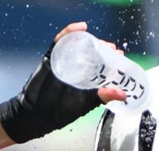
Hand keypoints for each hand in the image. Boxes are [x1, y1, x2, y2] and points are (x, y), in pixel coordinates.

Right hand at [0, 22, 126, 143]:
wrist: (35, 114)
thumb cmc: (59, 111)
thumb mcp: (85, 104)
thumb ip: (102, 98)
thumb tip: (123, 94)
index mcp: (85, 79)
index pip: (101, 63)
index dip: (112, 58)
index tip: (120, 56)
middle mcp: (76, 68)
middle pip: (91, 51)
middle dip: (103, 48)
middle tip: (112, 49)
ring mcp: (63, 61)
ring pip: (77, 44)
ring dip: (90, 39)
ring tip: (101, 41)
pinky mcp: (51, 57)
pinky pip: (59, 41)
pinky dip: (69, 32)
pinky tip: (80, 27)